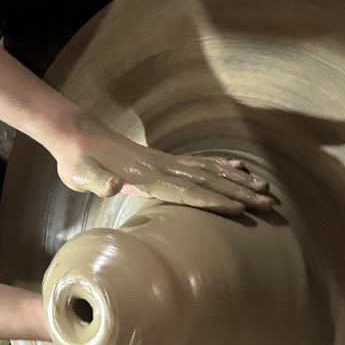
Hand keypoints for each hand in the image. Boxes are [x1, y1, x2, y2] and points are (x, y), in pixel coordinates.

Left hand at [52, 113, 272, 214]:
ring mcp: (164, 162)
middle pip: (207, 182)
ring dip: (237, 181)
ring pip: (208, 172)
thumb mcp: (80, 174)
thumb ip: (96, 181)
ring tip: (264, 189)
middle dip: (238, 193)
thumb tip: (111, 186)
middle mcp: (162, 167)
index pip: (186, 192)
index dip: (212, 201)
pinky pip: (198, 164)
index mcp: (146, 176)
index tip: (239, 208)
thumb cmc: (78, 162)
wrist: (76, 135)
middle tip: (268, 203)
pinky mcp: (162, 160)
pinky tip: (237, 167)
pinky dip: (220, 166)